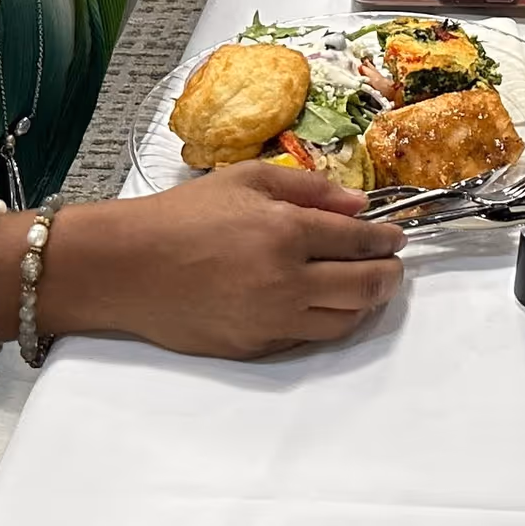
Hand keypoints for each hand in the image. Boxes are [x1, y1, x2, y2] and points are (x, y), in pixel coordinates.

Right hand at [53, 164, 404, 358]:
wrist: (129, 266)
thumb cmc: (185, 214)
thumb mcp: (247, 179)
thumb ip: (309, 187)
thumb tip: (359, 204)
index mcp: (287, 232)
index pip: (359, 240)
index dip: (385, 239)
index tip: (395, 236)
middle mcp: (287, 281)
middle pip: (365, 286)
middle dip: (389, 274)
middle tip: (393, 264)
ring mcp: (273, 320)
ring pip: (345, 320)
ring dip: (367, 303)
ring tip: (369, 287)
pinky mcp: (256, 346)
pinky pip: (309, 338)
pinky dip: (330, 321)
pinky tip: (328, 305)